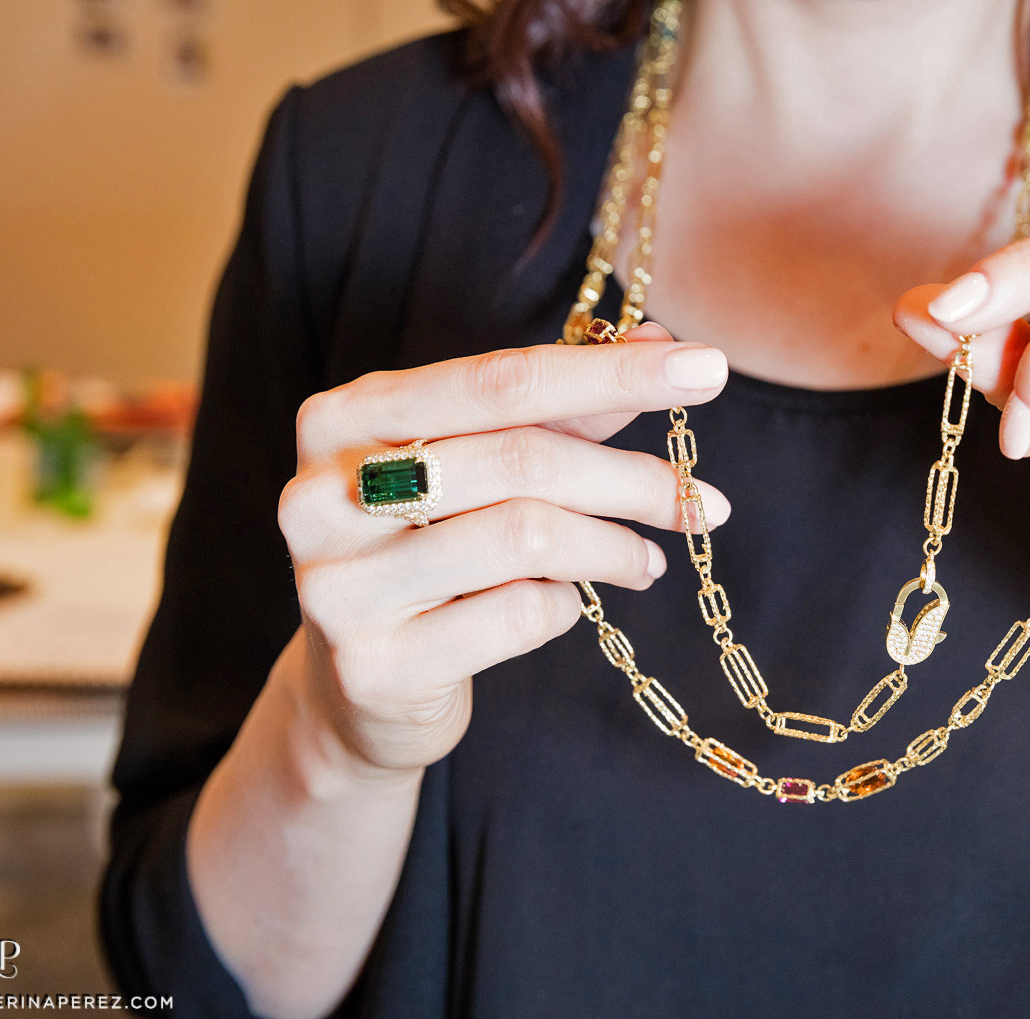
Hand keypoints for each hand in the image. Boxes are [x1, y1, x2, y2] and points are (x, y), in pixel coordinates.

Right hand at [275, 323, 731, 773]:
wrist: (358, 688)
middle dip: (631, 479)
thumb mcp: (481, 467)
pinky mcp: (375, 666)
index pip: (501, 379)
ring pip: (526, 538)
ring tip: (648, 561)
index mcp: (344, 419)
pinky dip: (565, 606)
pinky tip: (567, 606)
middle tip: (704, 504)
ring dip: (612, 548)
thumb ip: (560, 407)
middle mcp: (322, 495)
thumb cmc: (428, 551)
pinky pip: (517, 618)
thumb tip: (658, 340)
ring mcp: (339, 586)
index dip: (612, 373)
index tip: (707, 369)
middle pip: (520, 459)